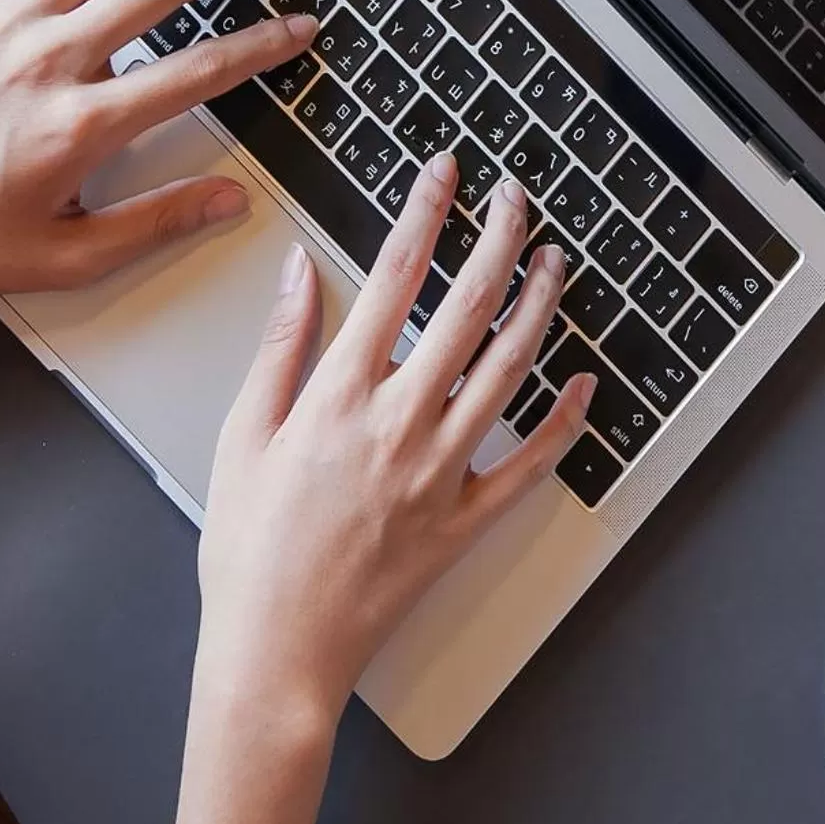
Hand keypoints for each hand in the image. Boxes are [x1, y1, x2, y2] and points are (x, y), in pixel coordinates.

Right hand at [194, 156, 595, 727]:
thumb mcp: (241, 435)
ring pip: (510, 372)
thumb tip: (301, 269)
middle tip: (517, 200)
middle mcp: (399, 424)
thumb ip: (280, 346)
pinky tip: (584, 385)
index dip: (426, 213)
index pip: (394, 277)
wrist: (276, 649)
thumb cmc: (248, 549)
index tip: (445, 174)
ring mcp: (441, 473)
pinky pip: (529, 465)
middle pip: (467, 309)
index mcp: (337, 396)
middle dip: (500, 241)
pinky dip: (563, 424)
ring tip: (555, 264)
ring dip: (539, 310)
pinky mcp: (465, 521)